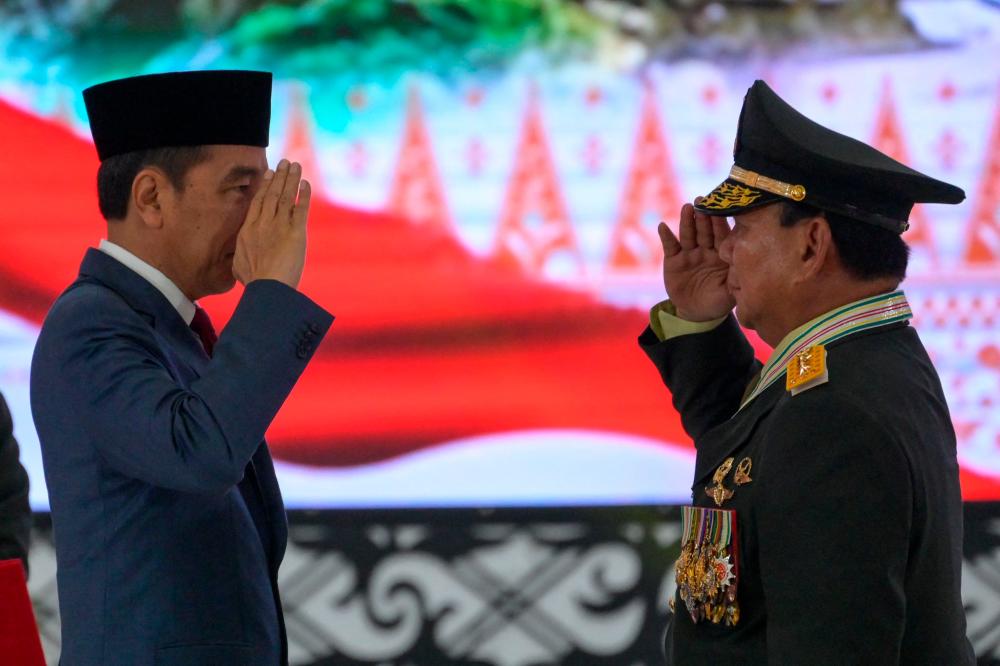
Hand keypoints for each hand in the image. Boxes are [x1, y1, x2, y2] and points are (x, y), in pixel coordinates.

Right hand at [233, 159, 310, 289]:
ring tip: (296, 165)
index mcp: (248, 230)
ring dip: (291, 179)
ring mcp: (279, 226)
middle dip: (279, 176)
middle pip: (272, 194)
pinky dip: (304, 195)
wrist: (268, 287)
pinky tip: (306, 183)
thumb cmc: (254, 282)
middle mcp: (263, 223)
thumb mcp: (238, 267)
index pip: (258, 202)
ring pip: (286, 197)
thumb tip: (235, 261)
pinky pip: (301, 208)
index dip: (264, 186)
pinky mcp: (296, 232)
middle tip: (285, 162)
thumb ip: (238, 258)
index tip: (269, 173)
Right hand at [658, 201, 734, 320]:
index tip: (719, 209)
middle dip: (703, 216)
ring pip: (688, 234)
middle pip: (704, 230)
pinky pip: (670, 246)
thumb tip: (743, 266)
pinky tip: (662, 226)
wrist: (696, 313)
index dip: (720, 222)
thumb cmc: (718, 301)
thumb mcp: (730, 293)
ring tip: (686, 208)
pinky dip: (666, 236)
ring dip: (687, 221)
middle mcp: (706, 249)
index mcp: (722, 253)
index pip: (722, 235)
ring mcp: (689, 253)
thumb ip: (736, 278)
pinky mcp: (673, 260)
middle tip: (702, 200)